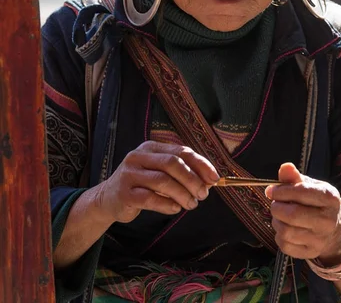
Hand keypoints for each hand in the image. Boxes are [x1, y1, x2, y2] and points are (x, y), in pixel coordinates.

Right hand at [94, 141, 218, 223]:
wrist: (108, 199)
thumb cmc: (141, 185)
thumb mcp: (160, 173)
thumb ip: (182, 173)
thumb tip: (210, 180)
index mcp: (151, 147)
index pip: (180, 151)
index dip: (200, 163)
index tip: (214, 178)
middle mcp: (139, 156)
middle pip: (172, 163)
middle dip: (192, 179)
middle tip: (203, 194)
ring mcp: (129, 174)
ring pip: (162, 181)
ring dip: (182, 194)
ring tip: (192, 204)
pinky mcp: (124, 193)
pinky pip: (150, 198)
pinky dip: (167, 204)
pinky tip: (175, 208)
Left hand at [265, 163, 340, 262]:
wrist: (334, 227)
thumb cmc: (316, 201)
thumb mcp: (309, 184)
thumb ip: (294, 176)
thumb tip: (285, 167)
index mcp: (329, 198)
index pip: (300, 192)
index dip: (281, 191)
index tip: (271, 190)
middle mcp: (328, 220)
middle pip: (292, 215)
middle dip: (277, 207)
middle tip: (275, 203)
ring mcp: (320, 240)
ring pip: (286, 231)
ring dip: (276, 221)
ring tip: (280, 215)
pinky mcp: (311, 253)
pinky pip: (285, 246)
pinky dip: (279, 235)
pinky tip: (284, 228)